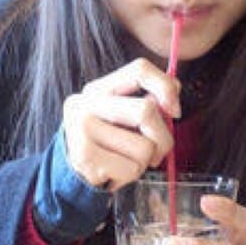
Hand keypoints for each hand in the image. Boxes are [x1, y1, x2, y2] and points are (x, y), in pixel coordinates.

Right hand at [62, 58, 180, 190]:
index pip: (140, 69)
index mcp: (101, 87)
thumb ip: (150, 101)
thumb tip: (172, 105)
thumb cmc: (109, 140)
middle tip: (158, 151)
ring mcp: (82, 127)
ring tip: (128, 160)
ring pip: (144, 147)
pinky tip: (116, 171)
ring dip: (145, 161)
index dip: (165, 86)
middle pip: (146, 110)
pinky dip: (132, 175)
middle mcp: (87, 102)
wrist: (71, 172)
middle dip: (163, 137)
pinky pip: (132, 168)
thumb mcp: (125, 115)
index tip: (175, 111)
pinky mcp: (84, 155)